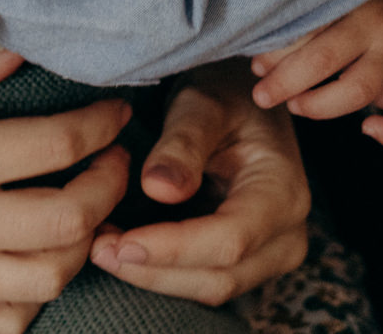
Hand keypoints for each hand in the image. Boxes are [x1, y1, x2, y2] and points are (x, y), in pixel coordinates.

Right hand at [0, 47, 134, 333]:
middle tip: (114, 161)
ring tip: (84, 212)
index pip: (55, 145)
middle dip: (108, 186)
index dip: (101, 126)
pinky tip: (34, 264)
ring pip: (47, 279)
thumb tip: (19, 52)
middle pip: (69, 220)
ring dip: (83, 244)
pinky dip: (33, 301)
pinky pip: (3, 325)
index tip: (117, 113)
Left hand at [90, 61, 310, 304]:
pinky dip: (160, 271)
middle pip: (219, 275)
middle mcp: (286, 233)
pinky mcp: (248, 261)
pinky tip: (121, 248)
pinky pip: (202, 281)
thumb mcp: (202, 104)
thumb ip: (182, 144)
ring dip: (152, 275)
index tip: (120, 243)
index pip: (229, 239)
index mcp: (284, 191)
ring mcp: (270, 253)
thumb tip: (157, 189)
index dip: (173, 249)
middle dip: (154, 269)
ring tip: (101, 247)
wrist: (241, 100)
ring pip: (209, 287)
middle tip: (96, 247)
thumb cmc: (224, 94)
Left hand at [247, 0, 382, 145]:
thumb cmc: (339, 1)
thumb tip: (261, 68)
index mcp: (351, 0)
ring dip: (318, 105)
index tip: (256, 67)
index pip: (307, 28)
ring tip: (294, 105)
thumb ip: (293, 26)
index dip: (275, 53)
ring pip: (359, 90)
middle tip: (262, 95)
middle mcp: (379, 27)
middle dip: (285, 82)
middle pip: (324, 59)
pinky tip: (366, 128)